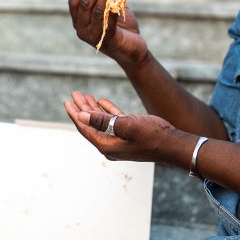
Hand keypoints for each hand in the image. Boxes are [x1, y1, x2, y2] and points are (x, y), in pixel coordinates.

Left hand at [63, 91, 190, 163]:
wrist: (173, 144)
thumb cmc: (152, 135)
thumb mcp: (126, 125)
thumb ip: (102, 120)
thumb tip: (81, 116)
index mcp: (107, 145)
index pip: (85, 128)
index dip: (75, 114)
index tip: (66, 102)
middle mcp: (111, 145)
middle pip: (91, 124)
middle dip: (82, 108)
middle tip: (74, 94)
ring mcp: (120, 141)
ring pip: (102, 122)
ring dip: (93, 109)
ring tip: (85, 95)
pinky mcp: (129, 136)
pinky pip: (113, 122)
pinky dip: (107, 112)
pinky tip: (102, 102)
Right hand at [68, 0, 147, 65]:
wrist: (133, 50)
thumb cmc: (121, 27)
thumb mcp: (112, 7)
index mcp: (79, 21)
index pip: (73, 2)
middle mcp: (82, 29)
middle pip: (84, 4)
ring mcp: (93, 36)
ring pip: (96, 10)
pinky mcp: (107, 40)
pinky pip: (109, 19)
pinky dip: (114, 5)